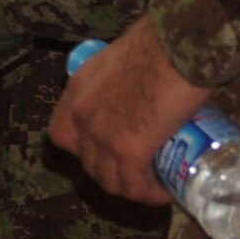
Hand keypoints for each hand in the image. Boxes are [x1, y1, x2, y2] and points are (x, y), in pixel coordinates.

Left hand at [49, 14, 205, 206]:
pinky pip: (134, 186)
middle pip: (87, 162)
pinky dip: (149, 193)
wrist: (177, 46)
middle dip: (113, 172)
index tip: (109, 153)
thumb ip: (120, 81)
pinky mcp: (128, 150)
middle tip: (139, 171)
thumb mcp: (121, 61)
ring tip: (154, 183)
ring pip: (109, 180)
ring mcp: (101, 134)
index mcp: (78, 88)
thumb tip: (140, 91)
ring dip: (132, 187)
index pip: (62, 134)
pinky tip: (164, 191)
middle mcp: (81, 114)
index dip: (85, 150)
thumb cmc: (159, 44)